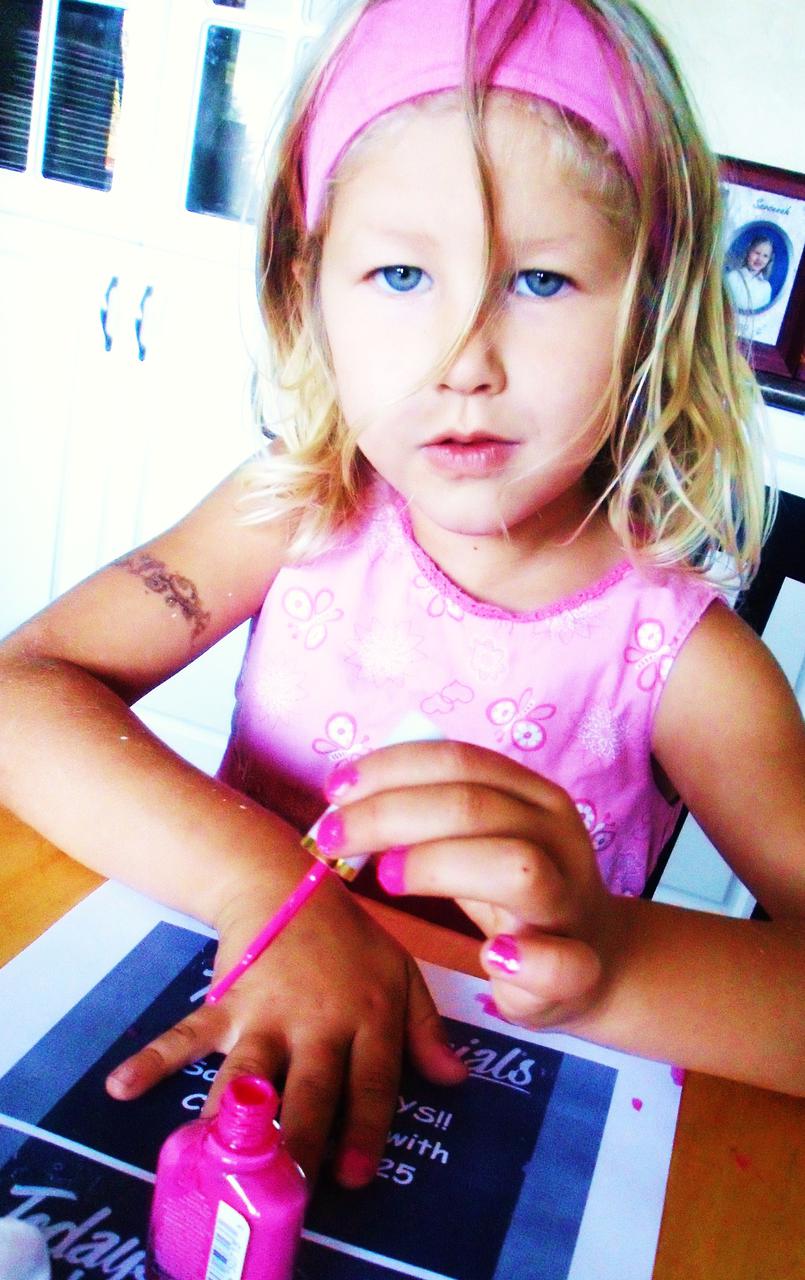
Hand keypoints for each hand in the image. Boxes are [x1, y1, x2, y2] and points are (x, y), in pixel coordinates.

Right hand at [106, 871, 465, 1185]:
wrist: (287, 883)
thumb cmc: (350, 939)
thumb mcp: (402, 973)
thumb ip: (427, 1029)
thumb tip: (456, 1079)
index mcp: (369, 1015)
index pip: (373, 1082)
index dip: (366, 1130)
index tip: (353, 1176)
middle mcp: (319, 1020)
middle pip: (311, 1088)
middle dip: (301, 1138)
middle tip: (289, 1184)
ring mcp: (268, 1012)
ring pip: (250, 1071)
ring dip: (233, 1114)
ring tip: (214, 1156)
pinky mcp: (226, 1002)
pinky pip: (187, 1034)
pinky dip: (153, 1058)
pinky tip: (122, 1087)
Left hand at [320, 740, 614, 1031]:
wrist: (596, 963)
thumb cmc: (514, 893)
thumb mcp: (481, 839)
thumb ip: (431, 812)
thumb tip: (346, 795)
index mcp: (534, 796)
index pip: (459, 761)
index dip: (391, 768)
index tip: (335, 789)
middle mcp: (557, 837)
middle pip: (474, 807)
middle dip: (389, 816)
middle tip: (333, 839)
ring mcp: (570, 901)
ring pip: (516, 867)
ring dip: (441, 866)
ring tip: (389, 880)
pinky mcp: (578, 969)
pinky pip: (562, 963)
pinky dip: (528, 960)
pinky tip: (492, 958)